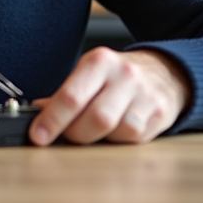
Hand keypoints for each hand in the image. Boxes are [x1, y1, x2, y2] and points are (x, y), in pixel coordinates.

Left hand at [29, 48, 189, 145]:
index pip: (72, 96)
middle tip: (68, 135)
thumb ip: (65, 94)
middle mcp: (125, 75)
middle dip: (76, 134)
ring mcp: (146, 95)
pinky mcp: (161, 113)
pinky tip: (117, 130)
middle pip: (96, 118)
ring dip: (101, 138)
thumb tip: (38, 114)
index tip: (38, 136)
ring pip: (118, 131)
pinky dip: (120, 141)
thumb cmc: (116, 76)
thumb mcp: (89, 74)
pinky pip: (135, 139)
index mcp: (100, 62)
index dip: (52, 120)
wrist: (163, 71)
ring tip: (97, 130)